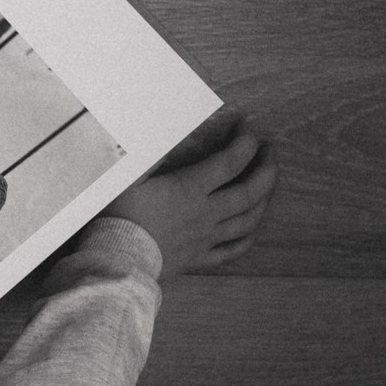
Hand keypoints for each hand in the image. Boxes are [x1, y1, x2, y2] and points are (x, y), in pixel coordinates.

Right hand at [103, 114, 278, 278]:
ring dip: (264, 200)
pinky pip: (231, 250)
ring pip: (248, 220)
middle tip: (270, 151)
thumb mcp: (129, 175)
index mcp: (190, 188)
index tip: (247, 126)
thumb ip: (151, 151)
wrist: (115, 259)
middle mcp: (206, 212)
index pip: (230, 161)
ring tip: (268, 184)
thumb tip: (165, 128)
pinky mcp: (198, 257)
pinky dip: (246, 238)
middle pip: (250, 191)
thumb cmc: (119, 215)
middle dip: (266, 168)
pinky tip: (251, 230)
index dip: (244, 142)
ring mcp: (206, 237)